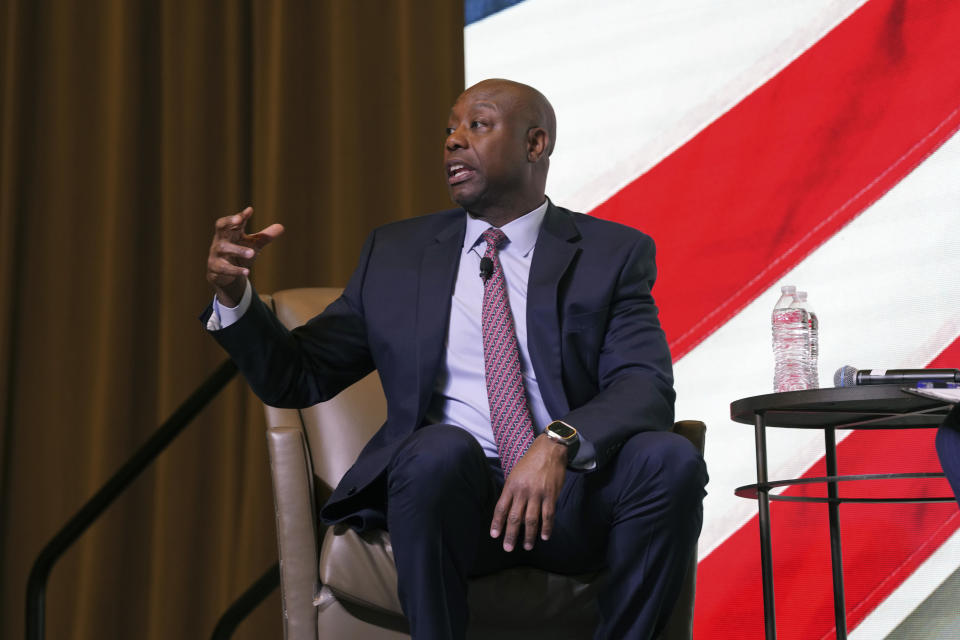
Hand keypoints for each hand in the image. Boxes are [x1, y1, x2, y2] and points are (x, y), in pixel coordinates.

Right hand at [206, 207, 284, 305]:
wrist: (224, 274)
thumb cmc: (238, 254)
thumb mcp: (252, 244)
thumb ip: (265, 237)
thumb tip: (282, 227)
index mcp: (229, 232)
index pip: (232, 220)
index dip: (240, 215)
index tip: (250, 210)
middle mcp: (220, 240)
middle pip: (221, 227)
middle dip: (228, 222)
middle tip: (239, 220)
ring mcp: (216, 254)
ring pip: (223, 248)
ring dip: (238, 250)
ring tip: (252, 253)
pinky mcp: (215, 268)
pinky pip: (223, 268)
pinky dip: (235, 270)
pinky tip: (247, 272)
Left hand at [490, 434, 567, 551]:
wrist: (549, 450)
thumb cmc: (530, 462)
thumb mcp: (515, 474)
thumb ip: (511, 492)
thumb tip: (507, 511)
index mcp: (511, 486)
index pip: (501, 508)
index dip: (497, 523)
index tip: (495, 535)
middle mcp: (523, 491)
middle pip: (514, 517)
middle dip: (510, 535)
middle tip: (508, 548)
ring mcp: (537, 493)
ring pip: (531, 520)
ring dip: (528, 535)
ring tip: (526, 546)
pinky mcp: (551, 495)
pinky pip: (548, 515)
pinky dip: (546, 527)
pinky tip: (544, 536)